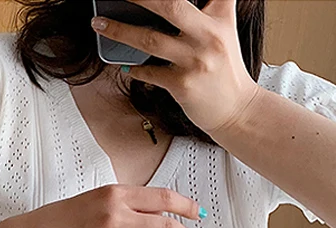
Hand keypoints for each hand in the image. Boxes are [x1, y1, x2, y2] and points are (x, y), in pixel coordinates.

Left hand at [91, 0, 261, 134]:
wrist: (236, 109)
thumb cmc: (225, 70)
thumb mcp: (224, 30)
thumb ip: (211, 8)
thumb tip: (172, 3)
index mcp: (219, 17)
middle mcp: (208, 36)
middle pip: (170, 6)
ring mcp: (194, 61)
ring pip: (149, 40)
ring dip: (119, 31)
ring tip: (99, 24)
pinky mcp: (182, 85)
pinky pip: (148, 73)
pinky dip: (134, 68)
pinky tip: (125, 65)